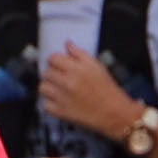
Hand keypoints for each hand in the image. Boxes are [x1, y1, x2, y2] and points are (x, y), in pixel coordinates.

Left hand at [37, 50, 151, 139]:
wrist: (114, 113)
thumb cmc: (107, 90)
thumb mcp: (97, 66)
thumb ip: (80, 54)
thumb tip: (67, 45)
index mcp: (76, 69)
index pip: (53, 58)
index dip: (55, 60)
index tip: (58, 64)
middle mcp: (67, 82)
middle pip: (46, 72)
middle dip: (52, 73)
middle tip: (60, 78)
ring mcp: (62, 98)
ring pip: (43, 87)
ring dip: (49, 87)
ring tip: (57, 89)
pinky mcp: (61, 112)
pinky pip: (45, 105)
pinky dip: (50, 103)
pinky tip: (59, 101)